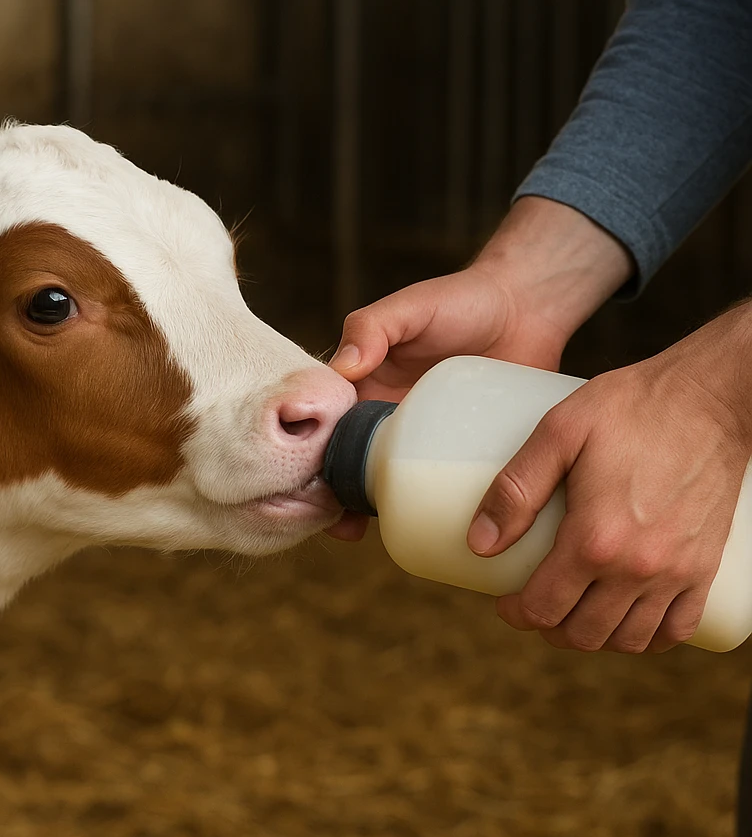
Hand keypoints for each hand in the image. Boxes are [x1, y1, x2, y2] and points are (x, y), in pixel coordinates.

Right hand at [325, 197, 633, 540]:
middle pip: (352, 468)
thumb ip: (372, 327)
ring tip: (380, 536)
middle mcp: (387, 419)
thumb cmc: (462, 300)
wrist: (528, 309)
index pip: (326, 430)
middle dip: (340, 502)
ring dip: (382, 514)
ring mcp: (426, 441)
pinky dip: (435, 509)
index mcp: (363, 389)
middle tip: (344, 528)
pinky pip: (442, 486)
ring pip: (393, 486)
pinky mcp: (462, 453)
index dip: (312, 462)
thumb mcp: (411, 307)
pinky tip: (436, 530)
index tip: (308, 490)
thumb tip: (344, 367)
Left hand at [468, 303, 751, 652]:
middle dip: (549, 627)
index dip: (516, 613)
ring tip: (572, 612)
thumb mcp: (559, 432)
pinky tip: (625, 621)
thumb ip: (515, 488)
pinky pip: (677, 629)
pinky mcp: (705, 566)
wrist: (711, 397)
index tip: (504, 601)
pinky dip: (648, 637)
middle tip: (533, 604)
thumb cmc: (631, 408)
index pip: (544, 607)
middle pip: (583, 633)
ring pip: (628, 639)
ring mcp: (677, 572)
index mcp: (595, 539)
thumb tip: (480, 544)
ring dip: (593, 636)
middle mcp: (639, 567)